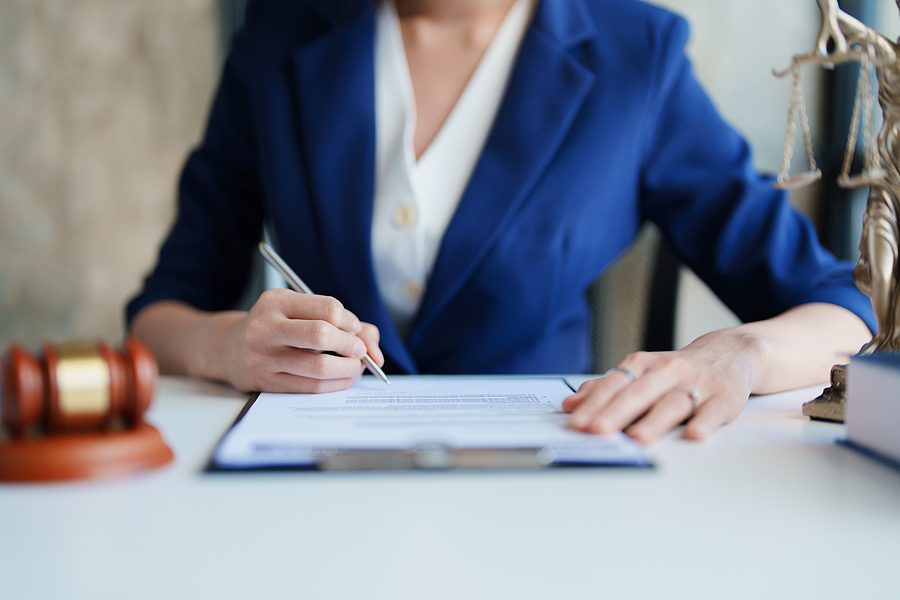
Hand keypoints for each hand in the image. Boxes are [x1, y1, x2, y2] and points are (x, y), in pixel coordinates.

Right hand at [217, 288, 383, 392]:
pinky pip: (310, 387)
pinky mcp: (265, 382)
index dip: (350, 321)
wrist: (228, 348)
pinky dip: (335, 384)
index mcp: (276, 300)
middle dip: (351, 345)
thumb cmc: (277, 326)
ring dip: (348, 369)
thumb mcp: (299, 311)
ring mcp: (263, 356)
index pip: (327, 307)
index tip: (355, 330)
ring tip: (355, 367)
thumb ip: (342, 321)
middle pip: (322, 335)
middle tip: (360, 352)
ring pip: (319, 366)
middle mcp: (266, 327)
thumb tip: (373, 347)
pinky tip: (342, 379)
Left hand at [563, 334, 761, 443]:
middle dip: (616, 412)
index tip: (576, 421)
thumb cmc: (676, 370)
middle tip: (597, 431)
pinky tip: (694, 433)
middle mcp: (668, 371)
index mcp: (644, 365)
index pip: (614, 384)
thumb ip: (607, 388)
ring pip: (673, 402)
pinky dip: (705, 422)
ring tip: (637, 438)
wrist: (729, 353)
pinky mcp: (724, 398)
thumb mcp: (640, 372)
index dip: (594, 403)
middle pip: (639, 392)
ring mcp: (697, 384)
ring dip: (655, 420)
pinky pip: (713, 411)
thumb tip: (572, 404)